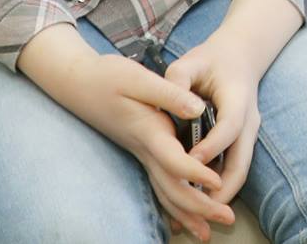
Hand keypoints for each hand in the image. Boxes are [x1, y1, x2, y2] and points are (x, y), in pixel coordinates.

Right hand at [16, 25, 233, 239]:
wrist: (78, 84)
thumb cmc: (107, 77)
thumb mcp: (137, 78)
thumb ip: (169, 93)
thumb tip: (197, 109)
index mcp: (149, 131)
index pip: (174, 161)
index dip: (197, 174)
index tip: (220, 183)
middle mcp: (146, 149)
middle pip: (172, 188)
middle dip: (200, 207)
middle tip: (228, 219)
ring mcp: (142, 154)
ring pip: (164, 192)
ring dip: (187, 213)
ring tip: (207, 233)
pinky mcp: (141, 152)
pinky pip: (158, 185)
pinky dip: (173, 204)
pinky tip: (182, 218)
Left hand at [165, 35, 266, 216]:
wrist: (240, 56)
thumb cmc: (212, 59)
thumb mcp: (192, 60)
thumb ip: (178, 78)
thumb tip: (167, 100)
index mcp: (238, 98)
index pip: (229, 127)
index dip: (212, 146)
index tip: (190, 161)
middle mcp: (248, 120)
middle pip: (242, 160)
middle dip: (223, 188)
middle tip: (198, 208)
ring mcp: (248, 133)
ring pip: (240, 170)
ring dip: (222, 194)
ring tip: (196, 213)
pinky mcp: (241, 142)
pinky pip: (233, 168)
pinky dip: (219, 186)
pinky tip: (197, 199)